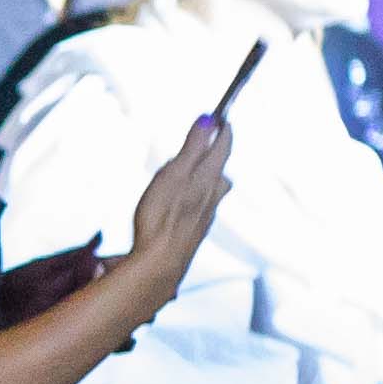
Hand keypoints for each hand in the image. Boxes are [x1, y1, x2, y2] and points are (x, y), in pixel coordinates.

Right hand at [120, 117, 234, 299]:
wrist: (159, 264)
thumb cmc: (162, 217)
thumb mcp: (174, 173)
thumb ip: (192, 146)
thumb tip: (208, 120)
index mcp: (209, 178)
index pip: (223, 148)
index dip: (223, 131)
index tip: (222, 119)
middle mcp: (213, 197)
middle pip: (221, 171)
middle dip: (216, 156)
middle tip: (207, 145)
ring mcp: (205, 217)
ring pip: (213, 192)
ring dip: (206, 179)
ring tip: (192, 174)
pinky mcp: (195, 232)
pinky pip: (201, 208)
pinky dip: (196, 198)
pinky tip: (182, 204)